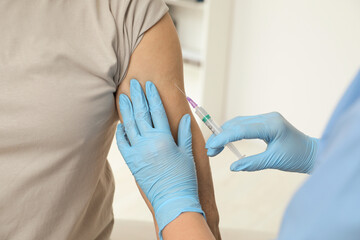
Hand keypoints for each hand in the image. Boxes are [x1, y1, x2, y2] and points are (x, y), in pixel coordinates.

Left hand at [116, 79, 203, 238]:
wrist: (172, 201)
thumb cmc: (183, 178)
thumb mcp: (187, 153)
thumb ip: (183, 134)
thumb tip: (183, 117)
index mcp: (164, 138)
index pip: (157, 111)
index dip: (152, 96)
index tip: (149, 85)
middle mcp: (149, 142)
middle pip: (141, 114)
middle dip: (137, 97)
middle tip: (133, 84)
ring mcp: (138, 152)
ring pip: (129, 125)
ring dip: (126, 109)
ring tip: (122, 96)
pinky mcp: (132, 162)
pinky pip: (123, 144)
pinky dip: (121, 132)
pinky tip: (120, 123)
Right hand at [206, 112, 318, 172]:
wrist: (312, 153)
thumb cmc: (297, 158)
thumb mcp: (274, 161)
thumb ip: (252, 163)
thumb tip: (233, 167)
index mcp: (271, 125)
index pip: (241, 129)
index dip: (223, 137)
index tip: (211, 147)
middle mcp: (268, 118)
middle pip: (237, 123)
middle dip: (221, 135)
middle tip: (210, 150)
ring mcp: (267, 118)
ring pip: (239, 123)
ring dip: (225, 133)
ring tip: (215, 147)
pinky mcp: (266, 122)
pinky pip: (245, 125)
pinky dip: (233, 133)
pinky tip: (226, 141)